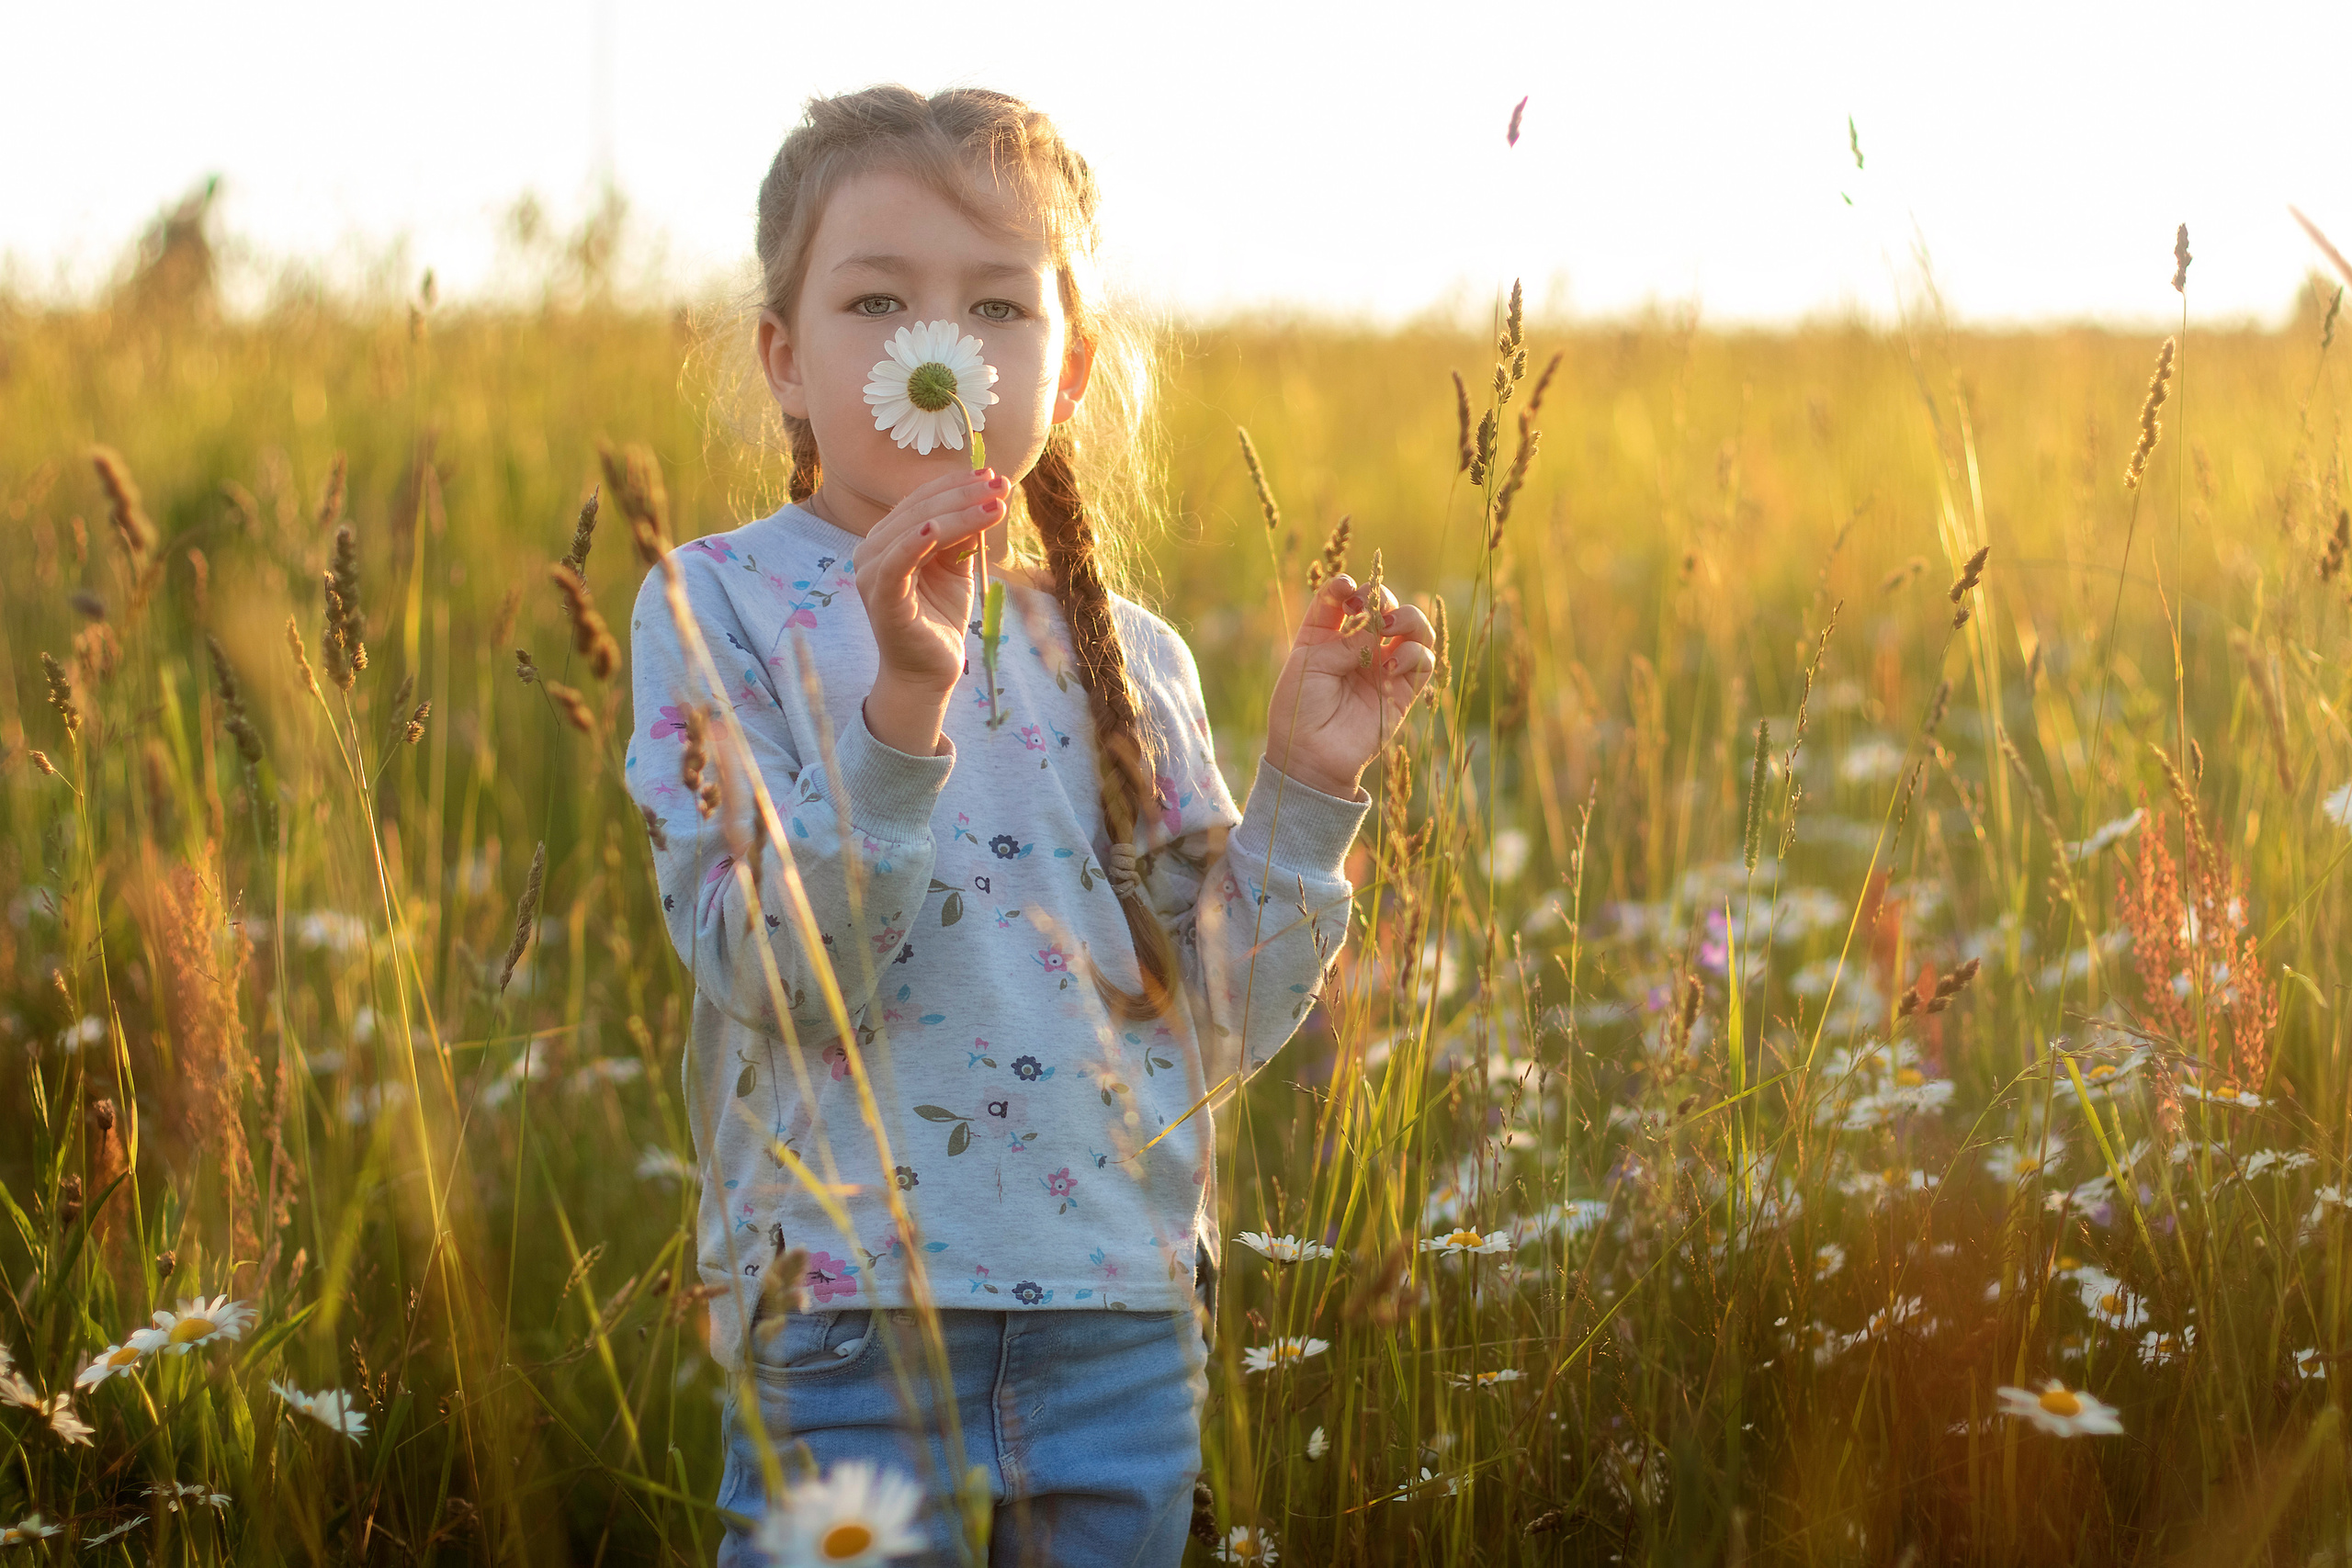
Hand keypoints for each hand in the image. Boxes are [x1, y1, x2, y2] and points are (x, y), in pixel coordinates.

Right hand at [848, 468, 1011, 695]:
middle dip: (964, 495)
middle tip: (1000, 485)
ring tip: (994, 505)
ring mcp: (873, 572)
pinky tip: (940, 528)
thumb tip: (986, 495)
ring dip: (957, 513)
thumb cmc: (940, 616)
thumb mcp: (957, 567)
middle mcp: (873, 550)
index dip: (957, 485)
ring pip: (915, 529)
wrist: (929, 670)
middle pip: (921, 510)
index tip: (993, 475)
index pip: (922, 500)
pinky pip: (897, 562)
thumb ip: (963, 535)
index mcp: (889, 538)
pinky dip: (917, 542)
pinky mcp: (880, 596)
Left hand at [1263, 573, 1436, 798]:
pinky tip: (1388, 666)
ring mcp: (1383, 666)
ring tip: (1388, 629)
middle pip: (1386, 605)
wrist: (1310, 756)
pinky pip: (1424, 660)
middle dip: (1384, 597)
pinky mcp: (1403, 690)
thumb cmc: (1299, 708)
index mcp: (1327, 635)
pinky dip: (1412, 653)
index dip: (1348, 585)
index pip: (1345, 597)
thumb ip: (1348, 639)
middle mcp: (1359, 647)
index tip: (1347, 588)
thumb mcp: (1312, 663)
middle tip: (1372, 610)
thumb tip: (1382, 623)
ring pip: (1415, 627)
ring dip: (1408, 618)